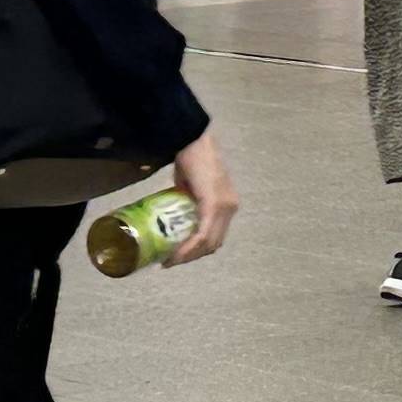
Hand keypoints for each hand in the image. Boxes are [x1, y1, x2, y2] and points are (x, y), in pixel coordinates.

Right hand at [163, 135, 235, 265]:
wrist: (191, 141)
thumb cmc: (190, 159)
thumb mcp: (191, 187)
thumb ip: (189, 200)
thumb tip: (175, 214)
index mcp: (228, 204)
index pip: (217, 235)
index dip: (199, 249)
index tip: (179, 256)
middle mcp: (231, 207)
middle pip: (214, 243)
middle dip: (192, 256)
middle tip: (172, 260)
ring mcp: (225, 207)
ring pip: (209, 243)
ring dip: (189, 255)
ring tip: (170, 260)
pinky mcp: (213, 205)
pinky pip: (202, 234)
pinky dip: (188, 247)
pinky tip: (175, 254)